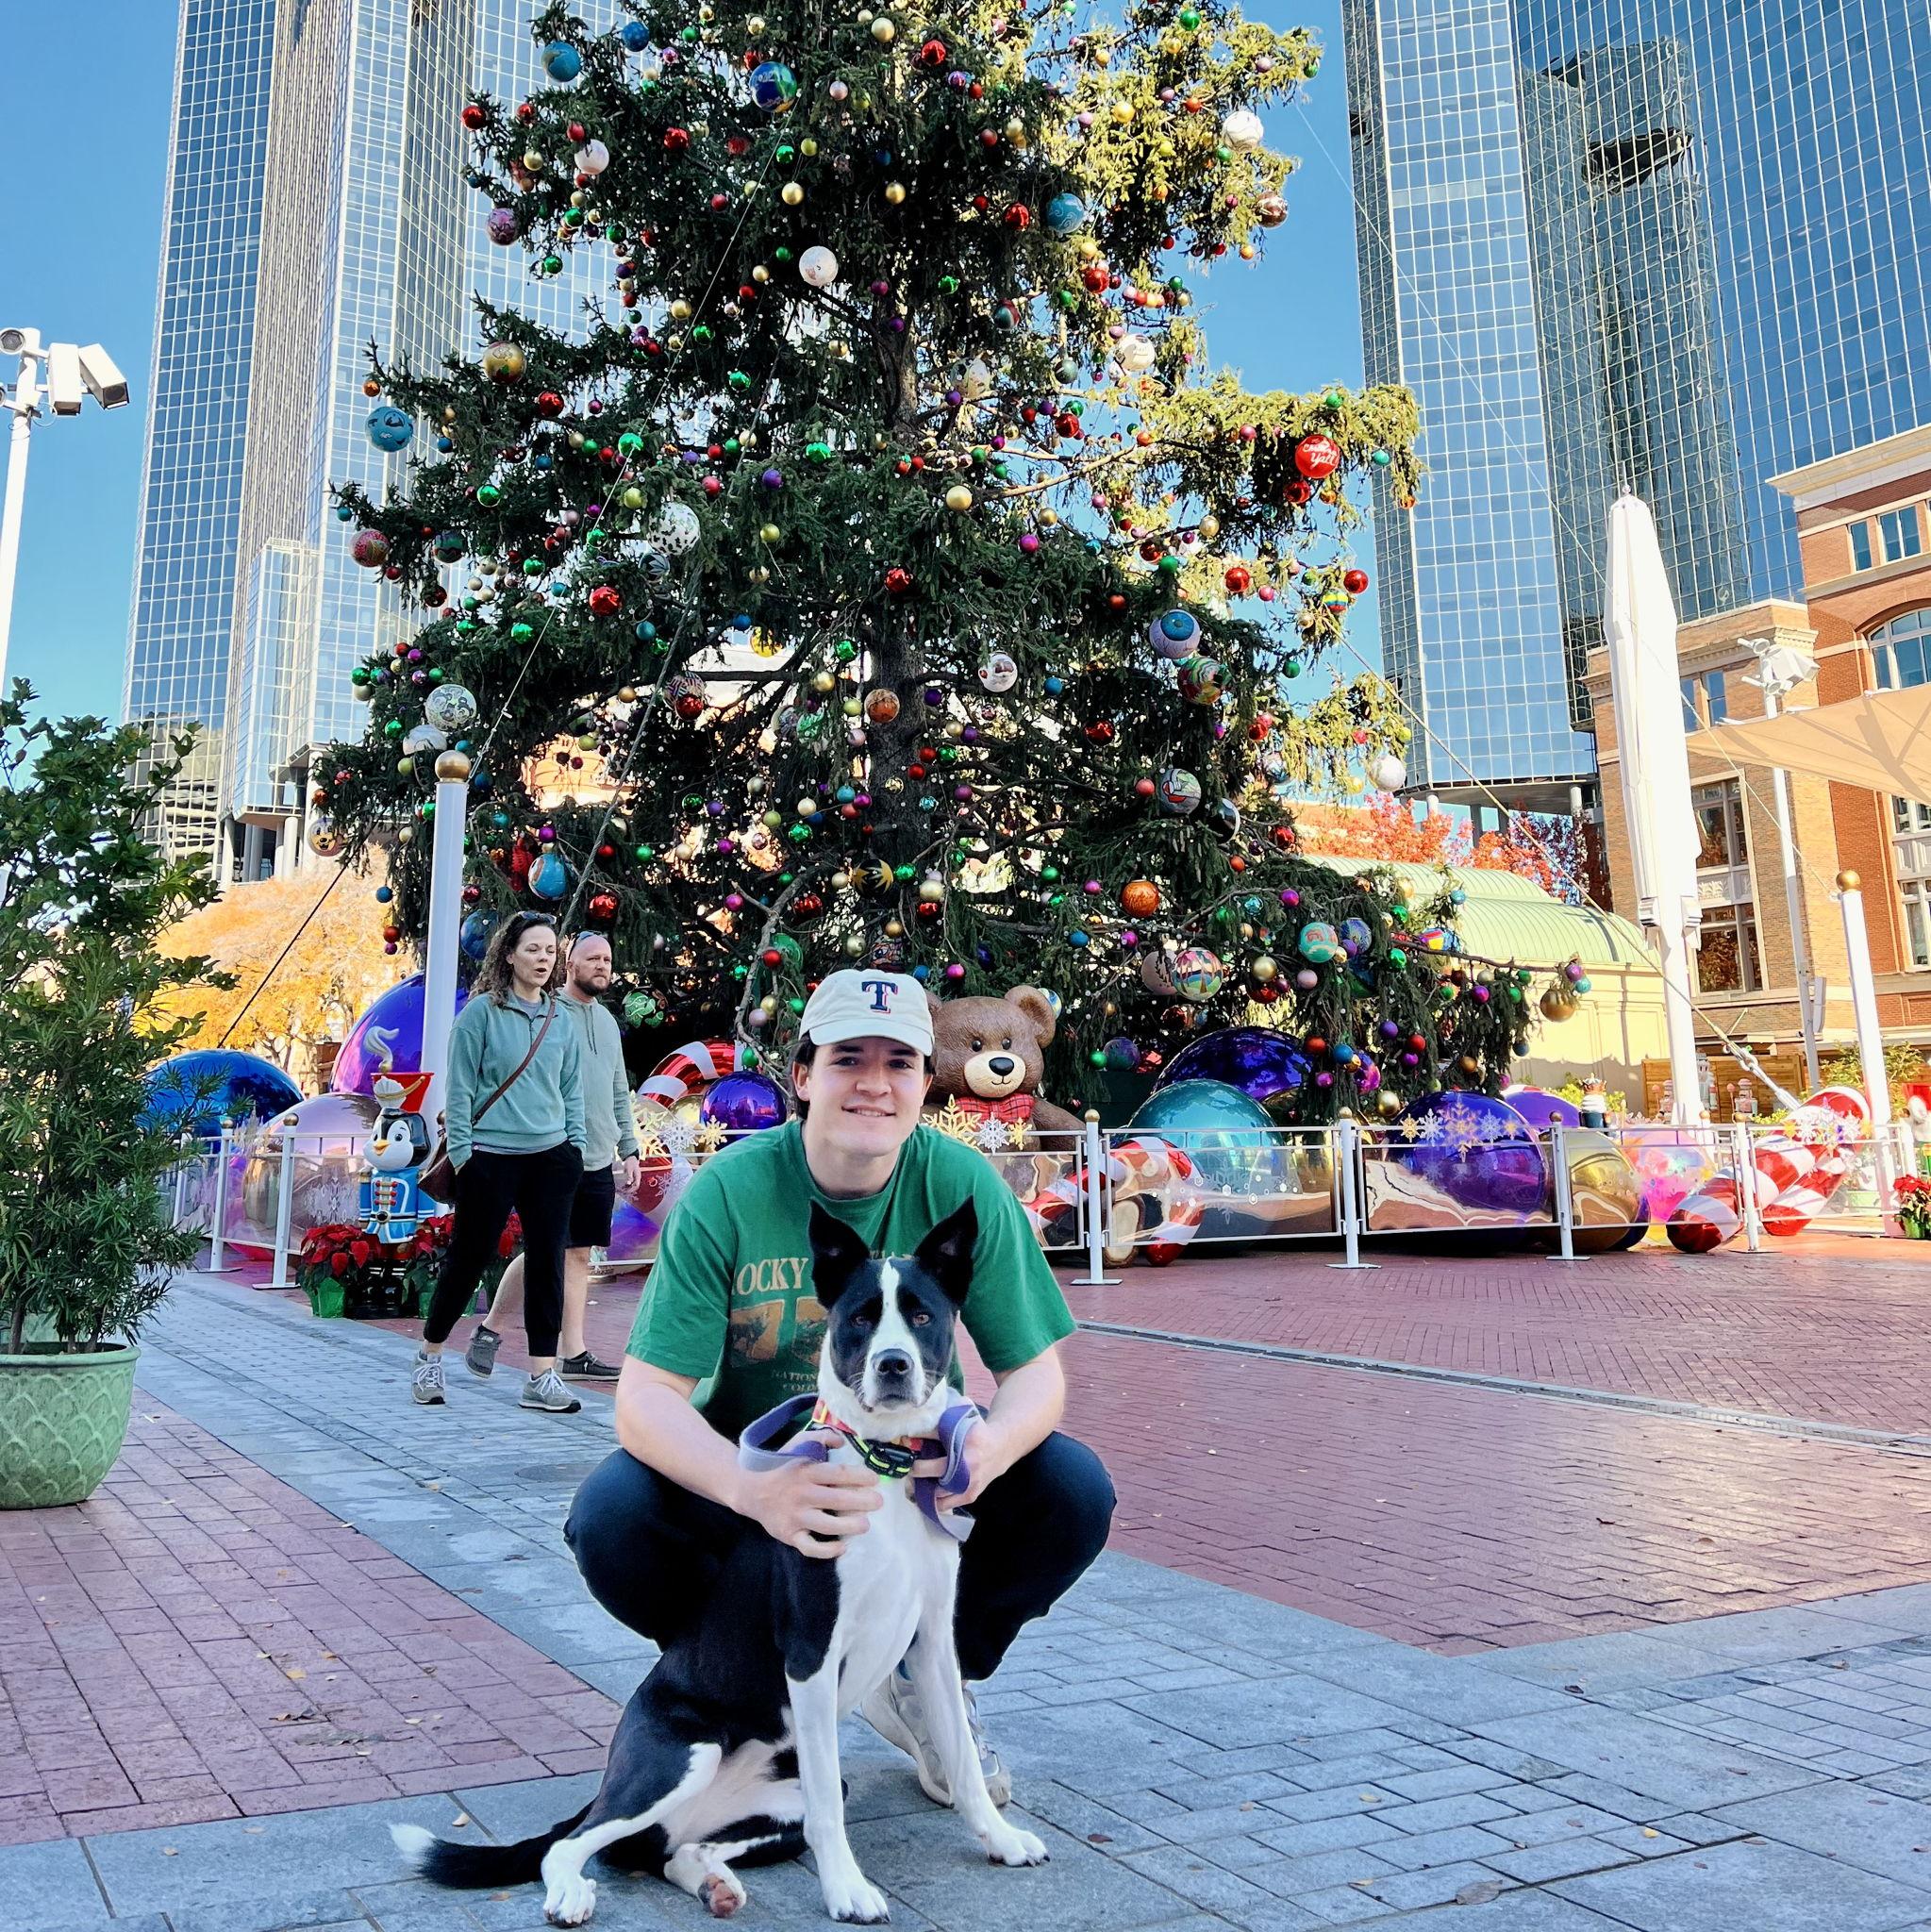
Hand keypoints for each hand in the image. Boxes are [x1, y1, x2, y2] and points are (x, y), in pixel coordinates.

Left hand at [616, 1154, 641, 1190]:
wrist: (631, 1157)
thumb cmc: (630, 1162)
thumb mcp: (629, 1169)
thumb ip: (629, 1176)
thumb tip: (629, 1183)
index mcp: (638, 1176)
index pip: (636, 1185)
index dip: (632, 1189)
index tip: (626, 1191)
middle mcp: (637, 1177)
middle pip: (635, 1186)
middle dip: (629, 1190)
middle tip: (623, 1191)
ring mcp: (636, 1177)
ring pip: (633, 1185)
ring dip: (628, 1188)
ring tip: (622, 1189)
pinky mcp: (633, 1176)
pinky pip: (631, 1182)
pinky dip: (628, 1185)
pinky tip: (623, 1185)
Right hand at [737, 1441, 882, 1556]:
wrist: (750, 1490)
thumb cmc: (780, 1467)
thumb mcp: (796, 1445)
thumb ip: (819, 1438)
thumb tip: (842, 1441)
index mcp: (805, 1471)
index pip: (836, 1473)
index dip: (858, 1476)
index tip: (874, 1479)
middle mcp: (800, 1494)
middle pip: (836, 1499)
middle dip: (861, 1501)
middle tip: (878, 1502)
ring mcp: (794, 1516)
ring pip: (826, 1525)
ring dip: (849, 1526)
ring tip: (865, 1524)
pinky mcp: (788, 1535)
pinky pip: (809, 1547)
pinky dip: (827, 1550)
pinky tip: (842, 1546)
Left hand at [912, 1412, 1008, 1511]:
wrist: (1000, 1449)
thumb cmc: (976, 1433)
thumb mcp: (961, 1420)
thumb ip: (939, 1422)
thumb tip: (911, 1431)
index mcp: (968, 1441)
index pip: (936, 1441)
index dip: (917, 1445)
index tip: (906, 1448)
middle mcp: (970, 1464)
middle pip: (935, 1471)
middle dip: (917, 1470)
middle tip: (908, 1468)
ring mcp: (971, 1483)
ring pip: (938, 1492)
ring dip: (921, 1488)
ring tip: (912, 1482)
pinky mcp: (971, 1495)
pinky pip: (945, 1504)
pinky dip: (931, 1501)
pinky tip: (923, 1493)